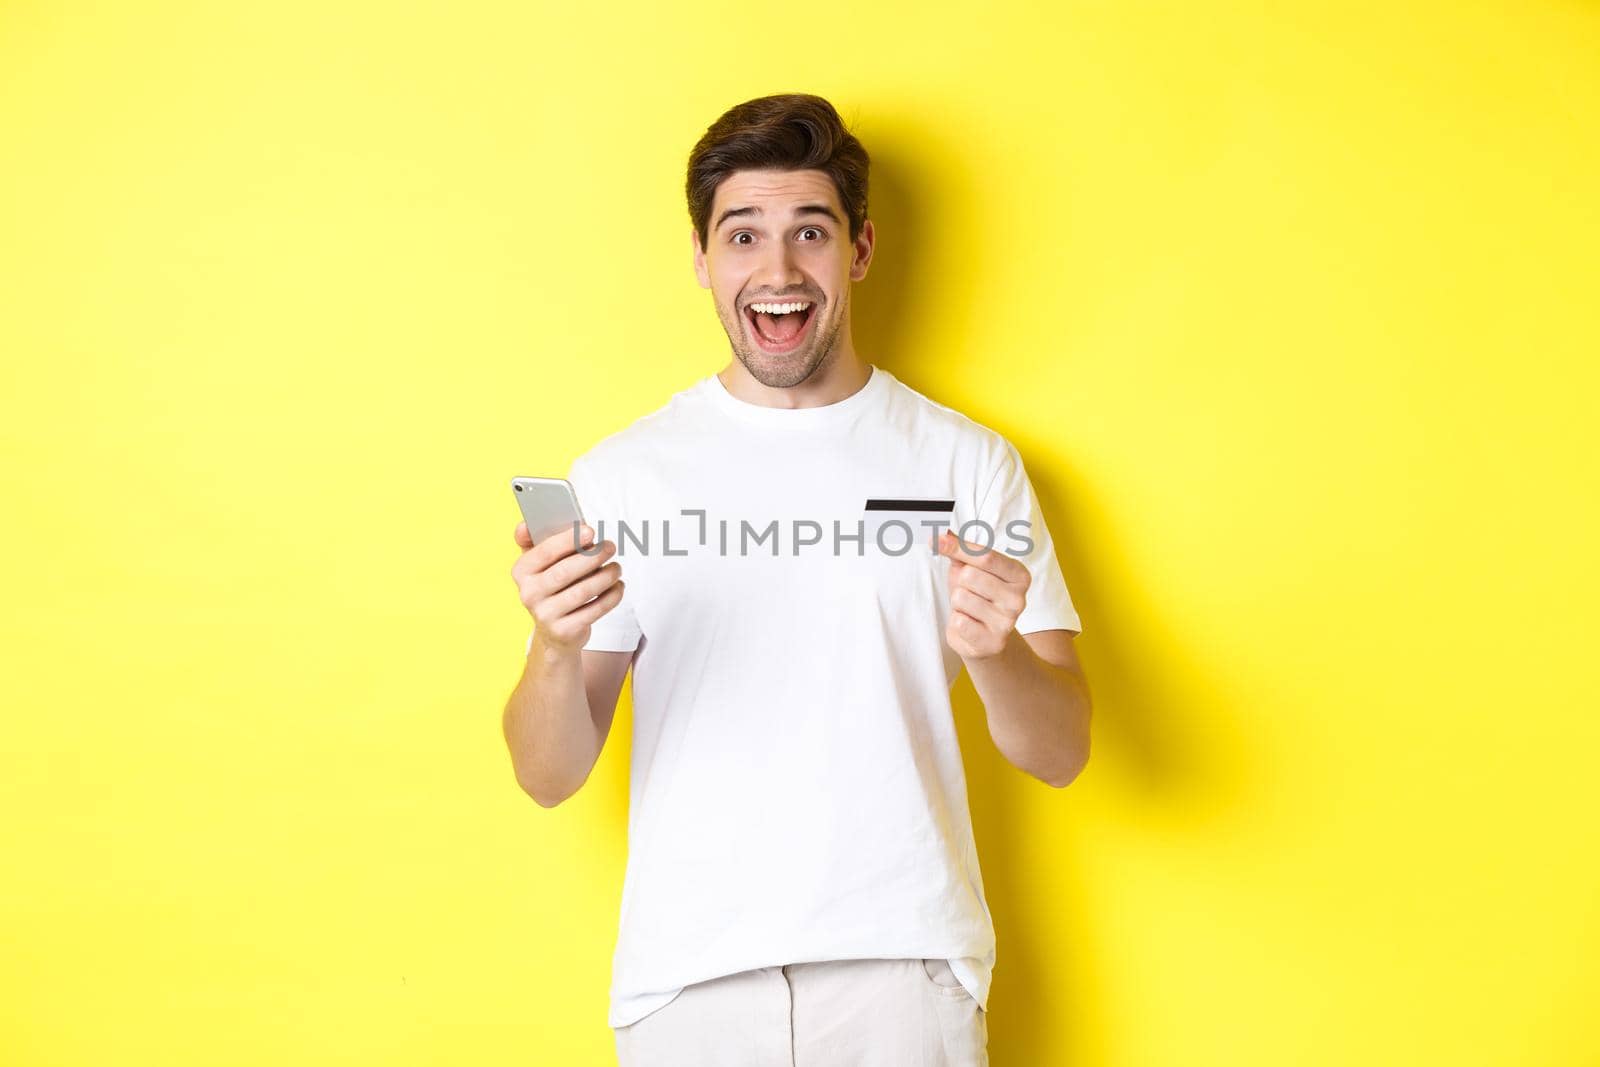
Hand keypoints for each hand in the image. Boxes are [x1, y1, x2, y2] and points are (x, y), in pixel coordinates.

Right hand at [511, 520, 623, 653]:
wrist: (555, 632)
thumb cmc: (552, 587)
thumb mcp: (540, 563)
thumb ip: (535, 540)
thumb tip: (525, 525)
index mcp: (521, 571)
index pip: (544, 552)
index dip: (568, 540)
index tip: (590, 531)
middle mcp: (529, 594)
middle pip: (564, 572)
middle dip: (592, 557)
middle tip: (610, 546)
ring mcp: (545, 615)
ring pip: (582, 591)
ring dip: (605, 576)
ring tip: (616, 568)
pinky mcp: (564, 631)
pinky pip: (594, 610)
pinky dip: (611, 596)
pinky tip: (618, 586)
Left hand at [936, 528, 1030, 659]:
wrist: (985, 637)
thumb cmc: (977, 596)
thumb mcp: (970, 569)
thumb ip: (959, 550)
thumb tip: (940, 532)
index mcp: (1019, 575)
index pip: (985, 555)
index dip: (958, 547)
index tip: (936, 540)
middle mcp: (1018, 598)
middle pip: (970, 575)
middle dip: (960, 582)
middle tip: (968, 592)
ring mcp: (1007, 622)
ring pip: (961, 598)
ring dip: (957, 603)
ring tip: (969, 610)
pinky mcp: (992, 642)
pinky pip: (959, 621)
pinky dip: (957, 622)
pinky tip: (969, 625)